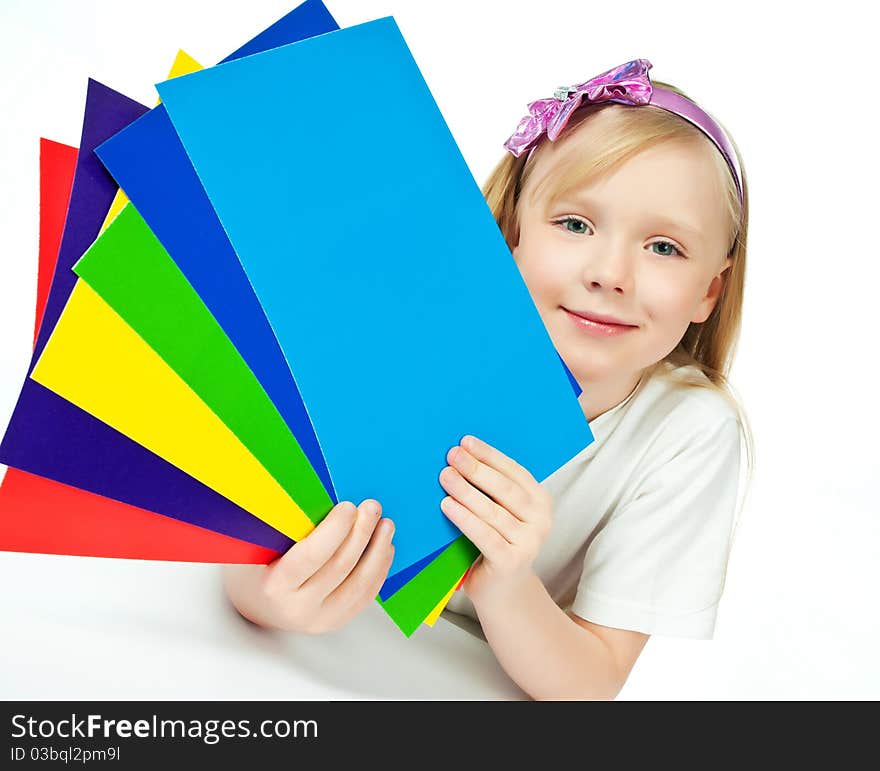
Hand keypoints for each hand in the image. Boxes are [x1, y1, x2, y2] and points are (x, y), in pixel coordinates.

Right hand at [223, 499, 393, 633]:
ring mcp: (321, 619)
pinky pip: (365, 595)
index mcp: (275, 585)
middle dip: (361, 533)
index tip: (348, 506)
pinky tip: (385, 547)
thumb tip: (327, 496)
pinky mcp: (338, 620)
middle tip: (372, 506)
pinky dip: (379, 569)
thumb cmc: (260, 567)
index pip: (310, 557)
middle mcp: (299, 607)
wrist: (258, 606)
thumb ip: (290, 528)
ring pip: (359, 584)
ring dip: (377, 550)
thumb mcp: (263, 548)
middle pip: (340, 567)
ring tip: (386, 525)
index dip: (334, 530)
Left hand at [439, 435, 552, 603]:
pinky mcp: (511, 562)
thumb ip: (491, 491)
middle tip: (452, 455)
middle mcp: (541, 521)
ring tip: (445, 476)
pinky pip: (484, 535)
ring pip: (492, 512)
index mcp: (541, 502)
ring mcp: (529, 543)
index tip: (465, 441)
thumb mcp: (501, 514)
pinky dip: (464, 518)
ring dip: (466, 491)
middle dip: (476, 469)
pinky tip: (447, 505)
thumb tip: (461, 456)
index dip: (489, 455)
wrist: (503, 592)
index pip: (514, 471)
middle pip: (504, 489)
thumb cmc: (496, 544)